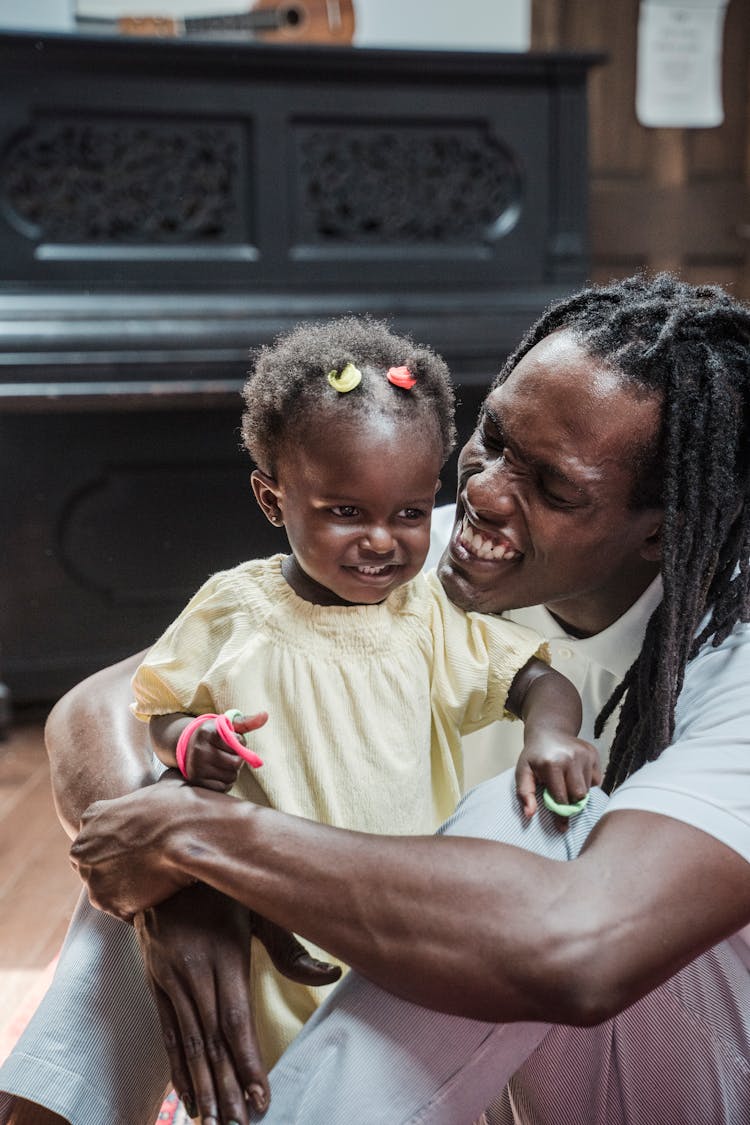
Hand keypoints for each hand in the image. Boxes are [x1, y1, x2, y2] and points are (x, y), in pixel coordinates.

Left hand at [70, 775, 208, 919]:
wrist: (189, 834)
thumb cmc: (182, 806)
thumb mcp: (166, 785)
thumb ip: (156, 789)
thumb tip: (171, 775)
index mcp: (92, 816)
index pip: (96, 838)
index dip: (119, 845)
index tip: (140, 847)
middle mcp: (82, 847)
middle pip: (95, 866)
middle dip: (117, 870)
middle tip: (148, 868)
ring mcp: (91, 876)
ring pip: (107, 890)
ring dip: (129, 890)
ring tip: (159, 882)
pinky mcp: (106, 902)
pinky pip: (122, 910)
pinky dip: (140, 907)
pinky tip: (161, 895)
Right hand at [135, 882, 341, 1123]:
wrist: (166, 860)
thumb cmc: (226, 884)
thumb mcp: (261, 905)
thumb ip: (292, 947)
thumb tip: (331, 976)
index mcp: (224, 953)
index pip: (236, 1020)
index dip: (248, 1062)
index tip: (261, 1099)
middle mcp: (193, 969)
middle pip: (212, 1040)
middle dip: (226, 1087)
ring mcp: (169, 976)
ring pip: (187, 1041)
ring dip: (201, 1086)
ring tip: (212, 1123)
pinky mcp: (153, 980)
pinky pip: (166, 1031)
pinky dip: (176, 1066)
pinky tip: (185, 1095)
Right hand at [184, 711, 267, 790]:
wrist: (189, 747)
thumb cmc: (214, 735)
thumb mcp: (227, 725)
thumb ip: (247, 722)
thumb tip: (265, 715)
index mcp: (207, 732)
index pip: (237, 742)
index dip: (239, 742)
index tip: (232, 739)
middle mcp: (199, 750)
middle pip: (236, 762)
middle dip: (238, 759)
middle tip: (229, 754)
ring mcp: (197, 767)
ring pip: (232, 776)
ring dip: (233, 772)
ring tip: (223, 763)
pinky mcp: (197, 782)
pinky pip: (224, 787)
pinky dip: (226, 782)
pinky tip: (219, 773)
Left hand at [515, 732, 601, 828]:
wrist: (549, 732)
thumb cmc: (535, 756)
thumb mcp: (523, 772)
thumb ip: (524, 793)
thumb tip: (529, 814)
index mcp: (552, 763)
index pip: (562, 798)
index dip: (560, 812)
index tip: (561, 825)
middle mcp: (571, 757)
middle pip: (579, 796)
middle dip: (571, 802)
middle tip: (562, 799)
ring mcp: (584, 754)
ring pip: (589, 789)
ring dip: (578, 792)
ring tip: (566, 783)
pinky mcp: (593, 753)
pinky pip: (596, 780)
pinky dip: (587, 783)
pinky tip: (575, 775)